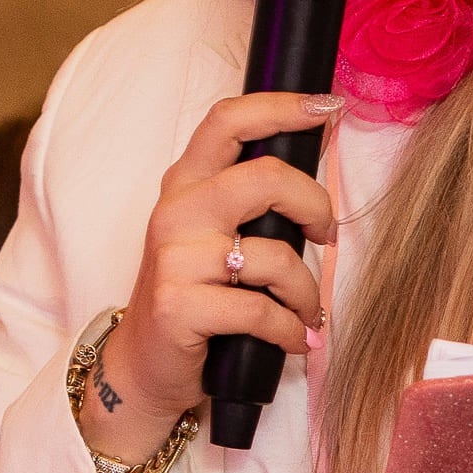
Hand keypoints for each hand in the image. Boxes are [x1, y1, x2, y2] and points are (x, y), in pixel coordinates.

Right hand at [85, 91, 338, 456]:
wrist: (144, 366)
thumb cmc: (194, 298)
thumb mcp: (214, 237)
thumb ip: (252, 203)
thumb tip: (316, 170)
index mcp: (186, 184)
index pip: (228, 121)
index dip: (282, 106)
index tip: (328, 106)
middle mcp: (177, 212)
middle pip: (266, 177)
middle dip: (316, 205)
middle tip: (327, 235)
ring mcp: (175, 258)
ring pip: (275, 256)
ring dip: (307, 292)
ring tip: (306, 313)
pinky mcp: (179, 306)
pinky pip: (261, 311)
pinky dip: (289, 331)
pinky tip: (294, 340)